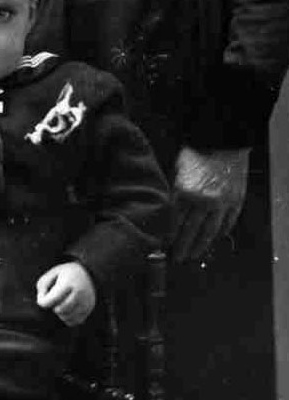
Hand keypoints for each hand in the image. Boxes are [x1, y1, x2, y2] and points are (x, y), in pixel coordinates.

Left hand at [36, 262, 95, 326]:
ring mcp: (85, 303)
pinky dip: (67, 317)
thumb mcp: (53, 272)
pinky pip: (73, 321)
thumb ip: (43, 285)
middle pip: (59, 310)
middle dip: (53, 305)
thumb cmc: (67, 273)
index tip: (43, 295)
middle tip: (55, 297)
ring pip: (65, 317)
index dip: (42, 300)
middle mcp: (79, 294)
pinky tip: (68, 308)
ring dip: (60, 312)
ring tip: (62, 301)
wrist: (89, 274)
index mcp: (69, 282)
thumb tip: (41, 301)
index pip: (51, 300)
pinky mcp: (88, 310)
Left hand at [170, 145, 249, 261]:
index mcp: (184, 192)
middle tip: (177, 259)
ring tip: (193, 255)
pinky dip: (220, 234)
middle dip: (182, 247)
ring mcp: (222, 203)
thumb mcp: (177, 171)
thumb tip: (167, 214)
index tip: (163, 247)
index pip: (174, 221)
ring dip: (200, 246)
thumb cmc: (194, 153)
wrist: (222, 141)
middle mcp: (203, 201)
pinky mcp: (236, 201)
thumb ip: (174, 193)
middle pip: (191, 231)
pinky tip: (213, 240)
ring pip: (210, 232)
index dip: (169, 236)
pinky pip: (227, 223)